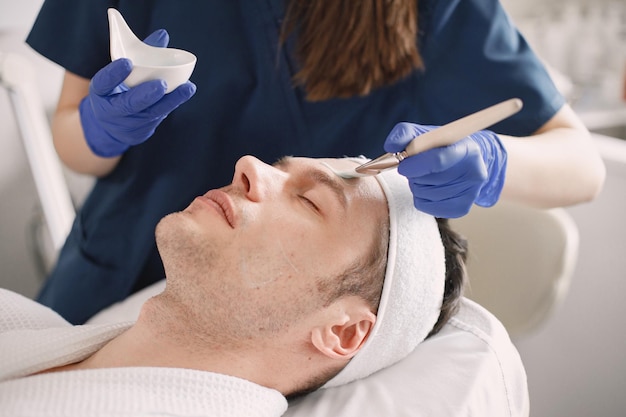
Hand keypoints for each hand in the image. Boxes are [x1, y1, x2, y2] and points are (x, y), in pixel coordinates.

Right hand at [79, 29, 196, 156]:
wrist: (110, 124)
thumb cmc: (118, 89)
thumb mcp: (120, 73)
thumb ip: (140, 54)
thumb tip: (163, 35)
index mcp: (100, 92)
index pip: (103, 83)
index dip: (114, 73)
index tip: (127, 62)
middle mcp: (111, 110)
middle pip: (129, 104)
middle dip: (146, 94)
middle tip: (162, 84)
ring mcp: (127, 123)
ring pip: (150, 113)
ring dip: (170, 101)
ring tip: (187, 88)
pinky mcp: (141, 131)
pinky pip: (158, 117)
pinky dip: (171, 105)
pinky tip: (185, 93)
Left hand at [384, 122, 507, 217]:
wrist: (466, 161)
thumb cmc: (441, 146)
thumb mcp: (425, 133)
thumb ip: (404, 134)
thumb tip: (391, 146)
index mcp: (466, 149)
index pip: (438, 161)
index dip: (415, 165)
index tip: (402, 165)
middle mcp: (473, 172)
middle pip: (430, 180)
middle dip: (415, 174)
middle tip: (417, 167)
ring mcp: (470, 193)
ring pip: (427, 195)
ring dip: (417, 186)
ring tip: (424, 176)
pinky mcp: (462, 208)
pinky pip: (427, 207)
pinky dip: (421, 198)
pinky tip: (428, 188)